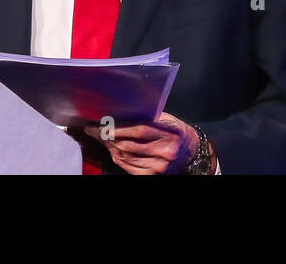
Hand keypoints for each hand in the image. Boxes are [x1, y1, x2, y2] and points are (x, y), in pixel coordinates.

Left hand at [83, 111, 199, 174]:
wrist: (192, 153)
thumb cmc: (176, 132)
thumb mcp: (167, 119)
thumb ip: (148, 117)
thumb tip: (121, 112)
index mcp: (169, 132)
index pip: (138, 129)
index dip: (117, 126)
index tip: (101, 122)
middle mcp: (164, 150)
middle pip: (128, 144)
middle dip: (107, 136)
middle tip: (93, 129)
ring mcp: (158, 165)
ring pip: (125, 155)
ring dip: (109, 146)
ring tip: (100, 137)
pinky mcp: (152, 175)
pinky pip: (128, 166)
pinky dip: (117, 157)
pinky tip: (112, 149)